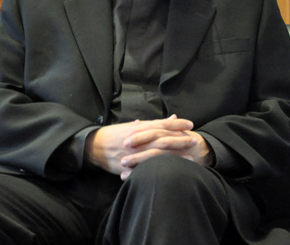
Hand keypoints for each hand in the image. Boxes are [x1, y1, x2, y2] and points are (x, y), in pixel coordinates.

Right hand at [85, 115, 200, 178]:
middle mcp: (139, 140)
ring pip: (158, 154)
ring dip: (175, 156)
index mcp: (140, 129)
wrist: (95, 147)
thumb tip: (172, 118)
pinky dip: (161, 168)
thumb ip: (153, 124)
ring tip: (190, 157)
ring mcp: (135, 153)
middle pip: (163, 139)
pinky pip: (148, 168)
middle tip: (194, 140)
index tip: (191, 124)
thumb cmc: (115, 135)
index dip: (177, 124)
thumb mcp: (133, 126)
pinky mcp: (130, 166)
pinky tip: (172, 171)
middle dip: (180, 140)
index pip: (162, 124)